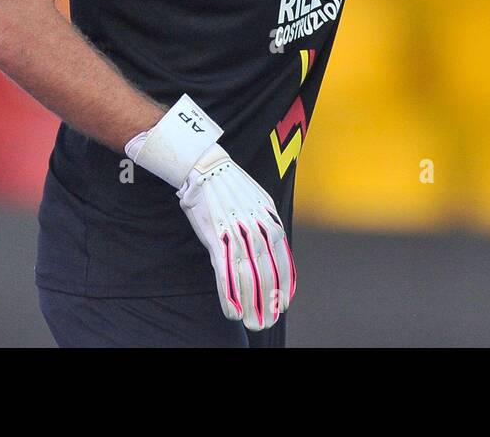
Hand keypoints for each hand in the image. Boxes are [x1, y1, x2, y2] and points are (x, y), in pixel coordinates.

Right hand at [177, 142, 294, 331]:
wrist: (205, 167)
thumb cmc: (231, 184)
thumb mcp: (259, 199)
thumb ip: (267, 222)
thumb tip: (275, 243)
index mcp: (269, 218)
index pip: (281, 258)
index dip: (284, 284)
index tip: (283, 304)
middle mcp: (256, 227)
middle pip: (266, 272)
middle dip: (269, 301)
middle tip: (269, 321)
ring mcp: (236, 233)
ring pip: (247, 276)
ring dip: (251, 303)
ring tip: (254, 323)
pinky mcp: (215, 238)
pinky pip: (224, 272)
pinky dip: (229, 294)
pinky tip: (232, 311)